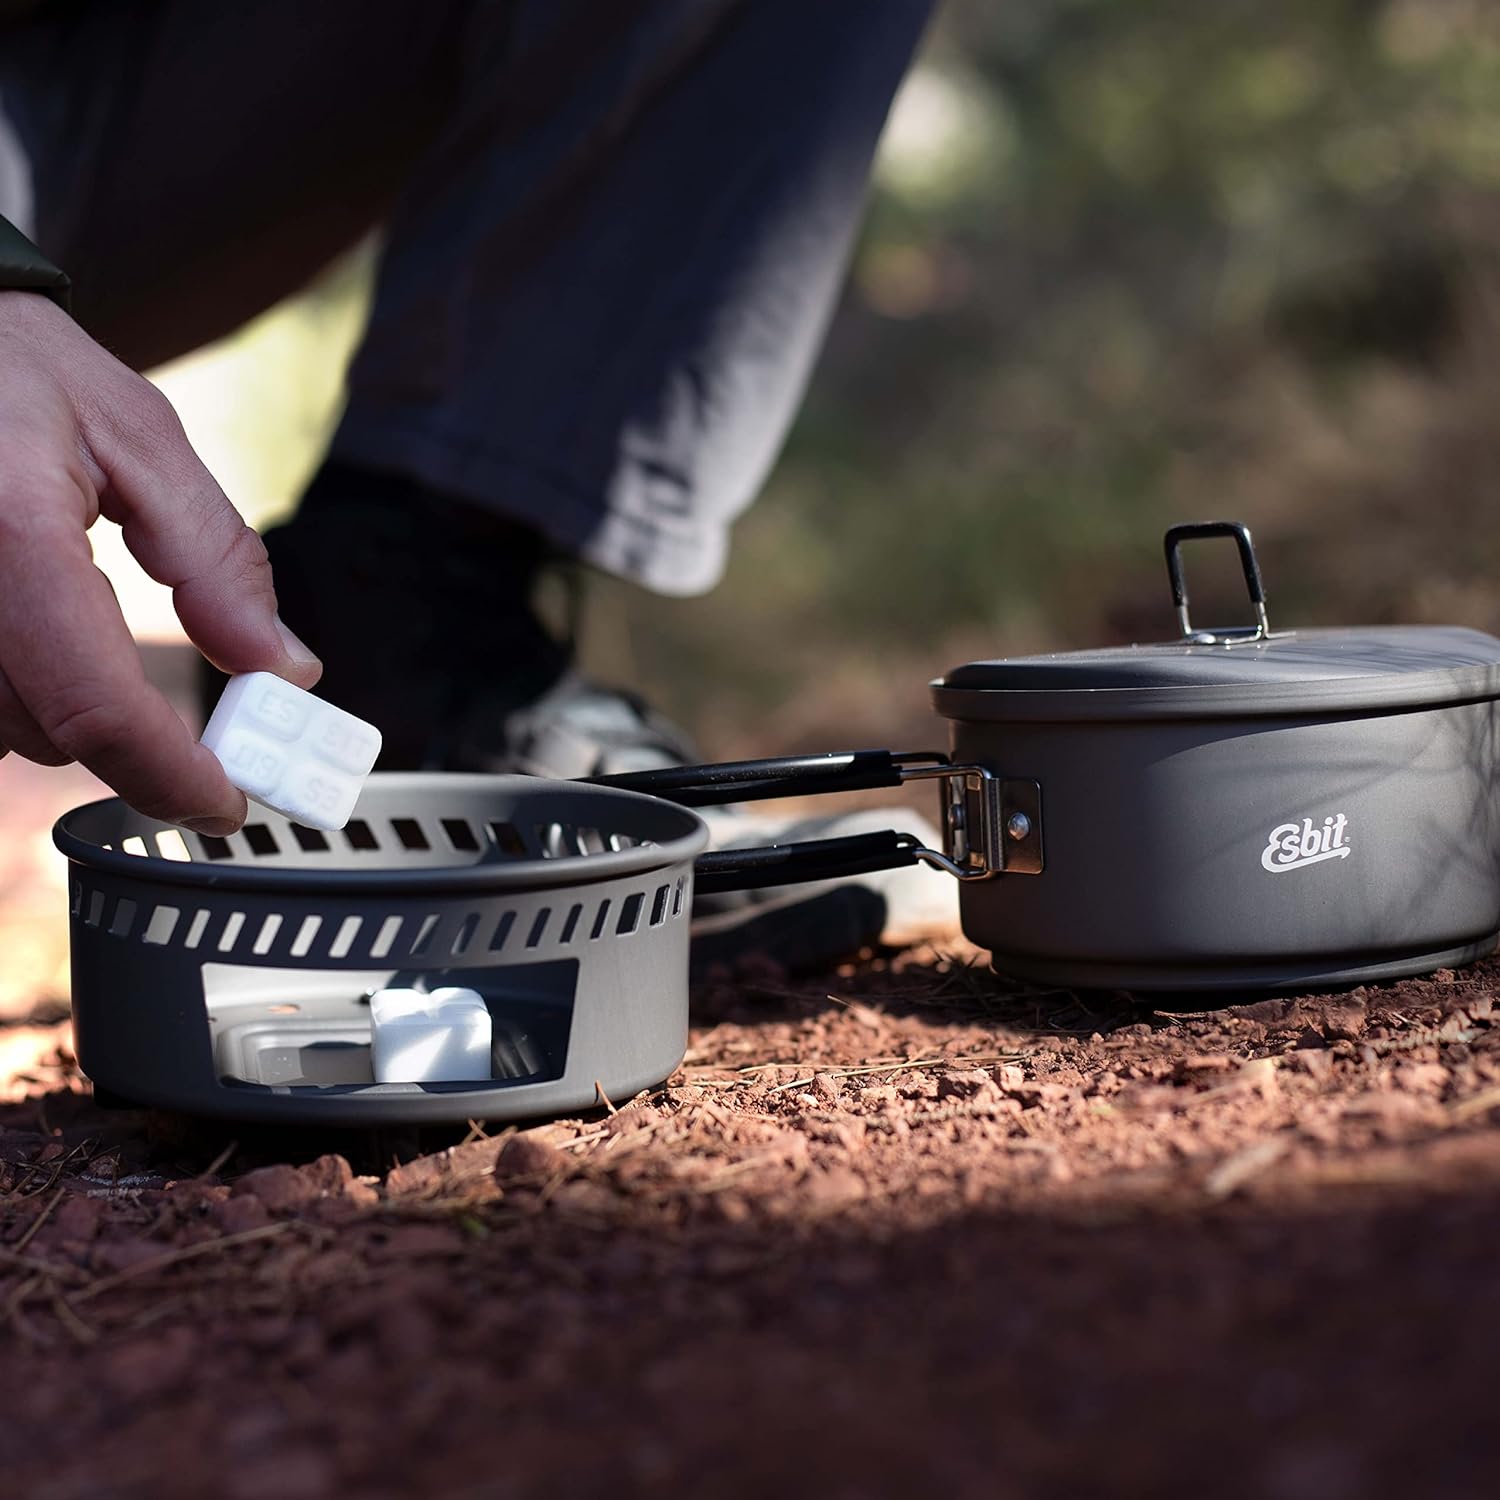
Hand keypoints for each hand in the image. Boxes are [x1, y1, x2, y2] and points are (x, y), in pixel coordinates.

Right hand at [0, 290, 320, 832]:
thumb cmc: (17, 368)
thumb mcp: (142, 441)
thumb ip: (216, 562)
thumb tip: (285, 669)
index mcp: (13, 535)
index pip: (97, 706)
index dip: (170, 775)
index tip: (226, 803)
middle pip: (48, 734)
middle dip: (131, 734)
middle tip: (195, 714)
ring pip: (1, 732)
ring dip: (69, 714)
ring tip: (92, 639)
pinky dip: (22, 691)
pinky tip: (41, 643)